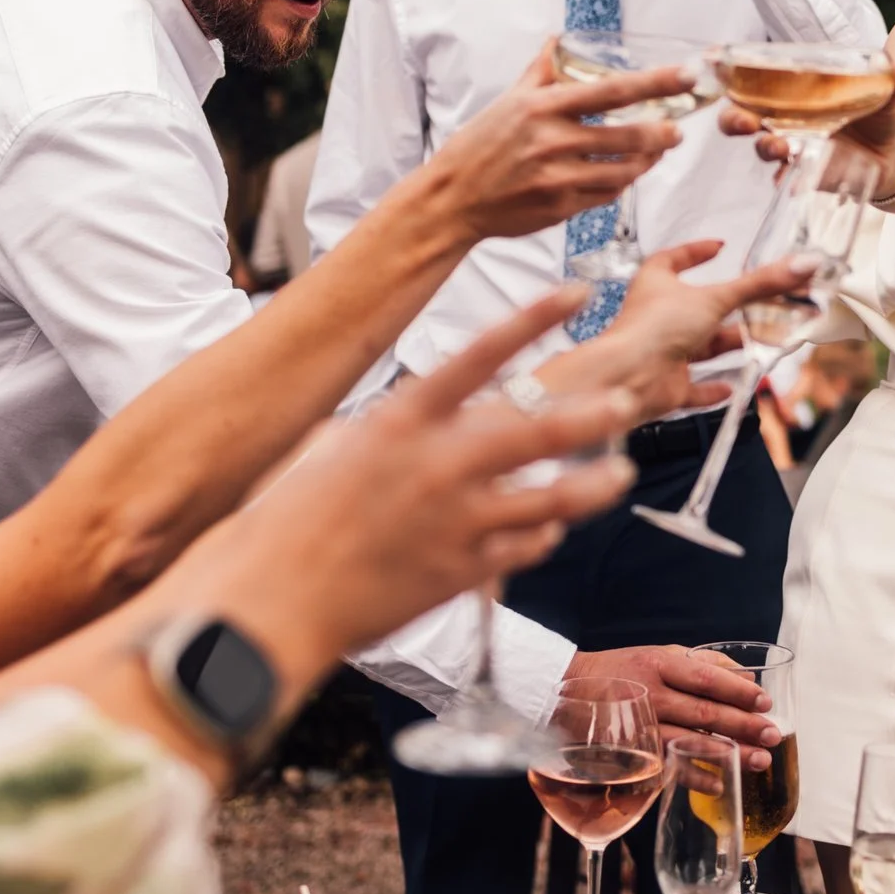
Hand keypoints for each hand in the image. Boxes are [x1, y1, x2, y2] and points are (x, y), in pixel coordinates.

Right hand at [261, 288, 641, 656]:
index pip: (482, 354)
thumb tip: (406, 419)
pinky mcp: (463, 573)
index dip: (533, 319)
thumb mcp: (328, 449)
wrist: (271, 600)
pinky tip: (551, 530)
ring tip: (620, 475)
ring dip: (594, 485)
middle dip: (590, 414)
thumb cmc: (282, 520)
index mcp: (402, 421)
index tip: (576, 293)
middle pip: (539, 429)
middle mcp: (438, 464)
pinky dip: (542, 536)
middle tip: (623, 403)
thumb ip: (383, 428)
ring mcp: (457, 521)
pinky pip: (525, 547)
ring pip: (553, 496)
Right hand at [427, 45, 692, 239]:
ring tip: (655, 152)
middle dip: (661, 132)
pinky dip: (620, 184)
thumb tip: (558, 40)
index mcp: (543, 108)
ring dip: (646, 162)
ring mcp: (558, 178)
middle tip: (676, 129)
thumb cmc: (479, 147)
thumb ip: (540, 71)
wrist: (453, 199)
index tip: (684, 76)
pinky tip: (624, 174)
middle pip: (627, 135)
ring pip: (622, 170)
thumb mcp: (508, 101)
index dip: (654, 82)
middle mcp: (552, 141)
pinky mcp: (560, 208)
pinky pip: (605, 195)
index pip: (611, 90)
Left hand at [546, 240, 820, 421]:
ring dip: (731, 344)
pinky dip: (713, 388)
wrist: (627, 380)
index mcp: (657, 284)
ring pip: (703, 346)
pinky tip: (733, 386)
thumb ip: (760, 285)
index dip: (696, 251)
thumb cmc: (652, 330)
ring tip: (766, 338)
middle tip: (766, 300)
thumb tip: (802, 264)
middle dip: (733, 306)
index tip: (718, 247)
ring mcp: (663, 352)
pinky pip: (693, 387)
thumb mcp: (715, 298)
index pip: (675, 259)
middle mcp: (659, 317)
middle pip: (701, 307)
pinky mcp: (668, 385)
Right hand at [566, 644, 784, 770]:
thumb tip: (747, 676)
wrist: (564, 691)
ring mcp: (639, 726)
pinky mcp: (630, 752)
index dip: (738, 691)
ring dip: (728, 752)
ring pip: (690, 741)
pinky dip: (695, 777)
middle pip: (703, 712)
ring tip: (760, 761)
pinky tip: (720, 783)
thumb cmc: (622, 671)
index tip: (765, 701)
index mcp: (659, 664)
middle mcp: (650, 694)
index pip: (705, 678)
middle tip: (773, 735)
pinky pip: (668, 767)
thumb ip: (702, 663)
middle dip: (742, 724)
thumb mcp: (659, 654)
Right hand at [716, 59, 894, 176]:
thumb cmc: (877, 113)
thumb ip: (893, 80)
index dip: (727, 70)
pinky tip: (794, 181)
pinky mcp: (807, 173)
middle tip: (744, 121)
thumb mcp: (885, 93)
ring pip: (763, 148)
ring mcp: (793, 147)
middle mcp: (783, 118)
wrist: (894, 152)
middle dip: (734, 119)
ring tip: (775, 147)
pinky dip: (790, 180)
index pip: (750, 77)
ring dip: (764, 147)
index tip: (712, 59)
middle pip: (741, 117)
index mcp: (791, 91)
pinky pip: (789, 179)